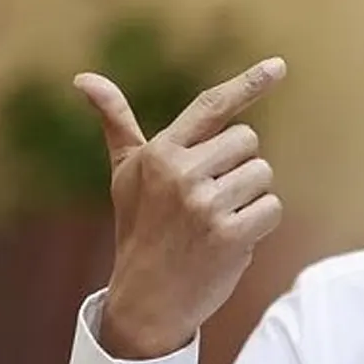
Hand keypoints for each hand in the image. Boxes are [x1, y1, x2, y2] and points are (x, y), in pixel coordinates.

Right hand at [76, 58, 286, 359]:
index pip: (211, 106)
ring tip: (217, 220)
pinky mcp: (229, 234)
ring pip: (263, 175)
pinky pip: (271, 208)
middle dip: (238, 167)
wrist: (147, 298)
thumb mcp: (125, 174)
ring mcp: (205, 204)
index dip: (248, 83)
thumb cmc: (140, 228)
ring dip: (249, 198)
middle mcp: (180, 173)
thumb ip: (116, 124)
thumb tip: (85, 79)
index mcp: (160, 152)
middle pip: (248, 141)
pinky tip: (232, 239)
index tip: (279, 66)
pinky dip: (260, 224)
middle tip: (210, 197)